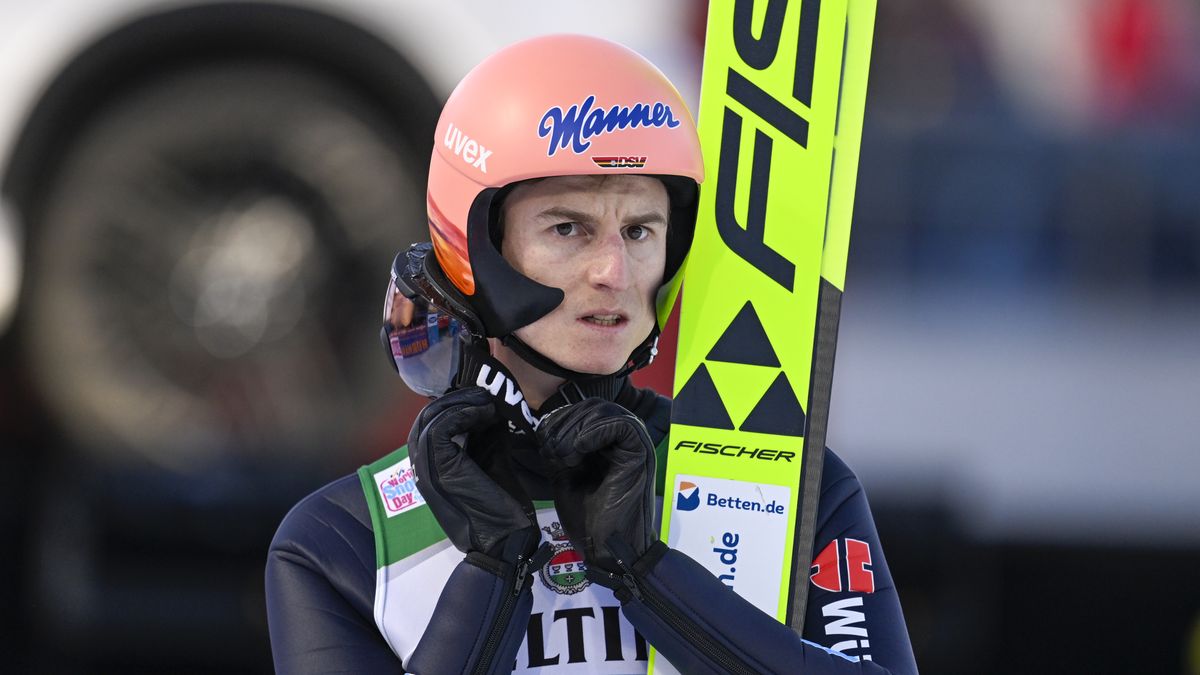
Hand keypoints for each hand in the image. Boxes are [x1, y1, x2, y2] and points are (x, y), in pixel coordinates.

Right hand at [409, 386, 537, 558]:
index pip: (429, 425)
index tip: (481, 399)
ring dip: (460, 403)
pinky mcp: (439, 468)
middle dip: (455, 399)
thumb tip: (493, 409)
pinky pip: (440, 426)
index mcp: (432, 468)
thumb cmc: (501, 511)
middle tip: (483, 395)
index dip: (453, 406)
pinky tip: (485, 413)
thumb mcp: (492, 464)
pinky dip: (463, 413)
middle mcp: (422, 468)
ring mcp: (427, 469)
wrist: (505, 544)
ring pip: (430, 417)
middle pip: (425, 417)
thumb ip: (487, 438)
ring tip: (486, 402)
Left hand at [536, 398, 656, 574]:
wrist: (607, 549)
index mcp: (606, 442)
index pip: (582, 410)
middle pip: (591, 406)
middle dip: (564, 424)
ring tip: (566, 456)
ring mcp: (634, 444)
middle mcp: (623, 438)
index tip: (545, 447)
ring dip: (576, 429)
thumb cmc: (588, 518)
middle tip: (553, 452)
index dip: (558, 420)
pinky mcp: (640, 452)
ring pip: (603, 410)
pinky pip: (621, 423)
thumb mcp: (564, 476)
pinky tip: (580, 450)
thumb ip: (558, 449)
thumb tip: (544, 426)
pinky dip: (595, 431)